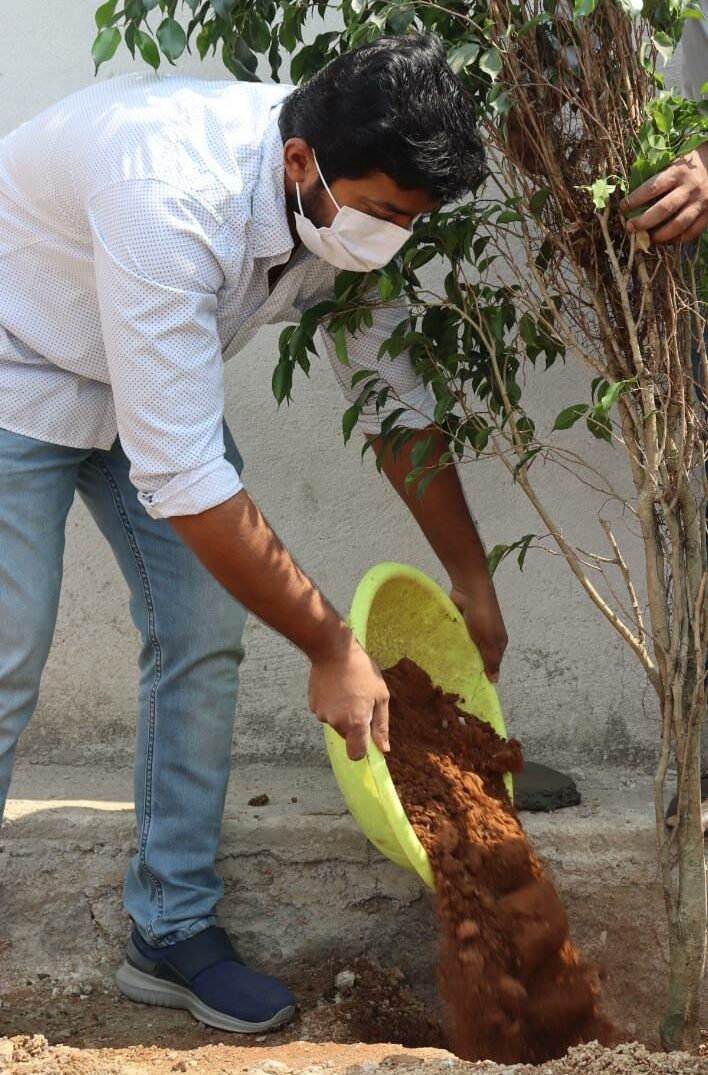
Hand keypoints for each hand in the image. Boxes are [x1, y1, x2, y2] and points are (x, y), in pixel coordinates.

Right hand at [308, 632, 389, 760]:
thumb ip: (381, 726)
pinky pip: (326, 713)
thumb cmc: (361, 671)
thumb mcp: (380, 696)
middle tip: (361, 701)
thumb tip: (383, 749)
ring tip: (347, 690)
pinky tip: (336, 688)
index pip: (356, 754)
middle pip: (347, 737)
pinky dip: (332, 705)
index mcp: (356, 722)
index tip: (367, 737)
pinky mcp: (313, 706)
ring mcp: (322, 715)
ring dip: (343, 713)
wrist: (333, 650)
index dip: (362, 749)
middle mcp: (337, 723)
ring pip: (336, 723)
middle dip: (355, 725)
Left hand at [450, 577, 507, 683]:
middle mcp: (487, 638)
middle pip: (478, 657)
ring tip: (444, 671)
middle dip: (468, 666)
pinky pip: (456, 638)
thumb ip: (491, 660)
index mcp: (498, 644)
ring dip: (458, 655)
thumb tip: (495, 681)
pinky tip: (441, 655)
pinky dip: (451, 644)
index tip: (469, 688)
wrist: (469, 589)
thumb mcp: (488, 641)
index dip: (482, 676)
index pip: (492, 665)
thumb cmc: (483, 616)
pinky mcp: (461, 624)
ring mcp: (474, 631)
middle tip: (453, 682)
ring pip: (465, 648)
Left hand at [621, 143, 707, 243]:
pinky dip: (677, 240)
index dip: (635, 200)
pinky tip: (665, 241)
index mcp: (678, 172)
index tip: (622, 207)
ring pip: (678, 224)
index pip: (652, 188)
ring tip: (646, 239)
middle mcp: (690, 187)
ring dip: (659, 235)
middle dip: (643, 221)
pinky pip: (692, 232)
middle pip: (663, 209)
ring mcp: (701, 202)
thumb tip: (634, 197)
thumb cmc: (690, 163)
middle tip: (629, 227)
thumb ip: (658, 177)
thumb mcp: (674, 162)